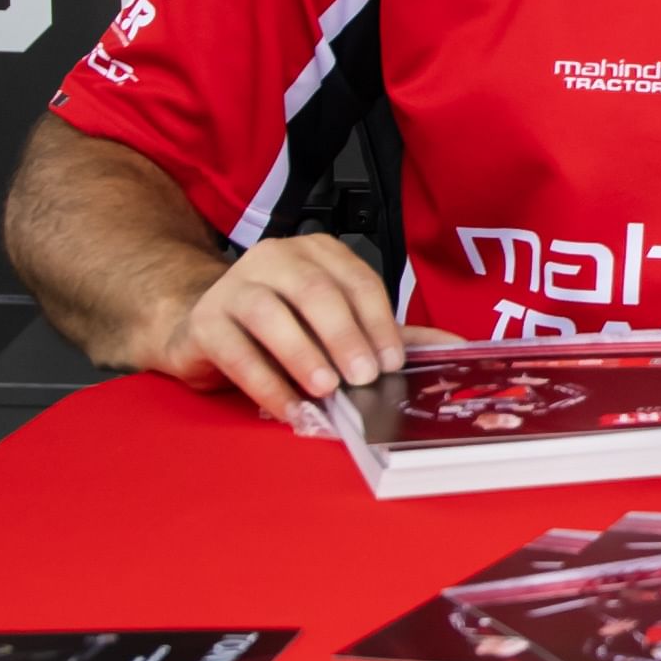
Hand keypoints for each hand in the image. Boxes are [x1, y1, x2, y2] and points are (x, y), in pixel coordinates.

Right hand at [157, 233, 406, 411]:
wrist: (207, 327)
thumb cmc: (284, 325)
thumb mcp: (339, 324)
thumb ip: (389, 333)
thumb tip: (456, 347)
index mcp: (317, 254)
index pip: (357, 281)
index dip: (378, 322)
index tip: (393, 361)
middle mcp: (276, 259)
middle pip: (316, 292)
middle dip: (345, 336)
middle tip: (365, 376)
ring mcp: (234, 286)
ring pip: (270, 314)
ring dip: (303, 354)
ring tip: (327, 388)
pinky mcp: (205, 321)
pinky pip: (237, 351)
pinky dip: (267, 383)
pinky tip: (291, 407)